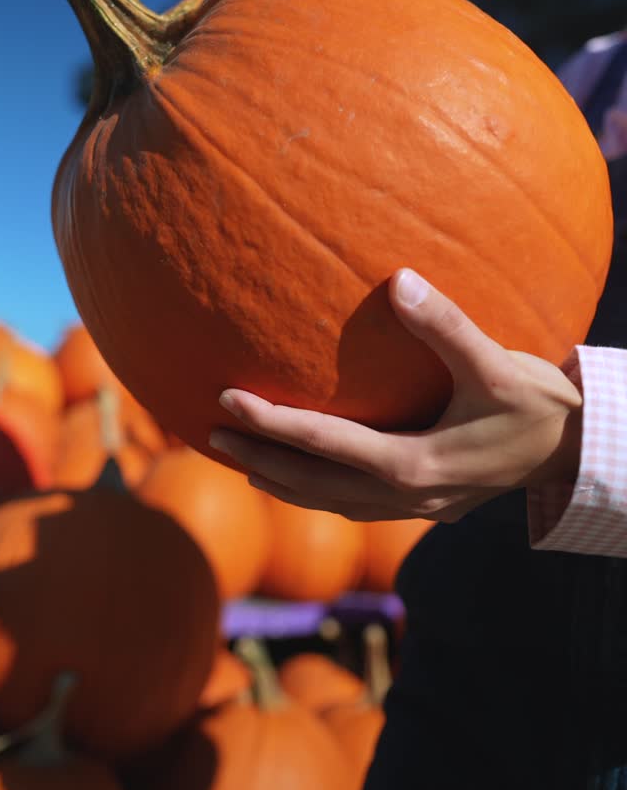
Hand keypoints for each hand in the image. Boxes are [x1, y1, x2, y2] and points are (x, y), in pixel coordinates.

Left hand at [209, 269, 583, 522]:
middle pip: (313, 483)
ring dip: (283, 481)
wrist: (578, 452)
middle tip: (211, 434)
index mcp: (413, 465)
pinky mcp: (426, 507)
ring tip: (241, 459)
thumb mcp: (496, 363)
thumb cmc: (538, 405)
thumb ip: (446, 325)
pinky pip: (355, 503)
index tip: (227, 400)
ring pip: (331, 500)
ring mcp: (415, 509)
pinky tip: (302, 475)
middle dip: (260, 459)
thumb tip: (399, 280)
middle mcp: (405, 496)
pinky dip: (318, 490)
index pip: (324, 444)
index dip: (272, 423)